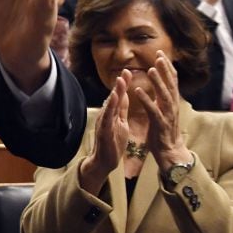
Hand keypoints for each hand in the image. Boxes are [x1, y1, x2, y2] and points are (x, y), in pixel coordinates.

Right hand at [80, 71, 129, 193]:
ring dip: (115, 93)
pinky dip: (110, 107)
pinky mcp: (103, 131)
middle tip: (125, 71)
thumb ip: (122, 109)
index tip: (129, 71)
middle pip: (114, 97)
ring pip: (110, 105)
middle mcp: (107, 115)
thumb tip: (124, 94)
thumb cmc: (113, 143)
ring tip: (120, 81)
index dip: (123, 84)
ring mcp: (104, 122)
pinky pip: (107, 117)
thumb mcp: (121, 123)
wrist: (104, 161)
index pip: (119, 96)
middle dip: (120, 84)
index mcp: (113, 114)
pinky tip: (113, 100)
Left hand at [133, 51, 191, 171]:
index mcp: (171, 102)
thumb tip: (163, 83)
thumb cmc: (164, 131)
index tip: (161, 53)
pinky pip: (153, 111)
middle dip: (164, 70)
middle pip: (170, 85)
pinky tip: (138, 91)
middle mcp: (172, 107)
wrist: (170, 152)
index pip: (171, 81)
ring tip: (150, 69)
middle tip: (159, 55)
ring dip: (157, 82)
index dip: (167, 67)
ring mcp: (167, 116)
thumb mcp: (165, 110)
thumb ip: (164, 97)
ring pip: (164, 96)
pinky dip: (146, 100)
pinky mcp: (160, 125)